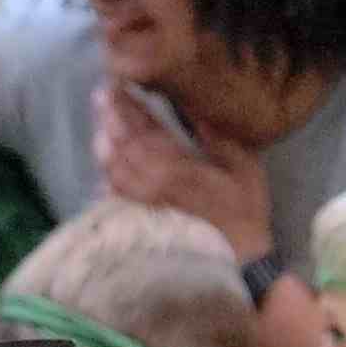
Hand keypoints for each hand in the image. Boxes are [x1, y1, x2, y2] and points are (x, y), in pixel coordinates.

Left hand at [92, 84, 274, 259]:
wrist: (236, 261)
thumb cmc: (243, 212)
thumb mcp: (244, 168)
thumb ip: (217, 137)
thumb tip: (191, 106)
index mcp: (176, 165)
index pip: (145, 128)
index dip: (130, 106)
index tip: (118, 85)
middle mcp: (151, 181)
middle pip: (122, 144)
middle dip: (111, 117)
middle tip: (102, 95)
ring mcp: (141, 202)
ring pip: (112, 167)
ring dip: (104, 143)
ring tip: (101, 125)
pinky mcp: (139, 219)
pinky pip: (114, 194)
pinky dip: (107, 177)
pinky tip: (103, 167)